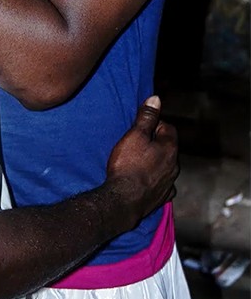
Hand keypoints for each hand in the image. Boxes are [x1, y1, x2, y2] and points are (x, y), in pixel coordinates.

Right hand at [104, 96, 178, 228]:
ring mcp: (170, 182)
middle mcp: (174, 165)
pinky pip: (163, 183)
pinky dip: (156, 179)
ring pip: (166, 165)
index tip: (140, 127)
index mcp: (169, 148)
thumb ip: (146, 117)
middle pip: (168, 147)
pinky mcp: (163, 196)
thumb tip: (156, 99)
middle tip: (136, 142)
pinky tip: (146, 179)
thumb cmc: (127, 164)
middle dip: (155, 143)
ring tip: (138, 161)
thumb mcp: (134, 135)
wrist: (124, 199)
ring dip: (155, 161)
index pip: (168, 128)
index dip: (154, 124)